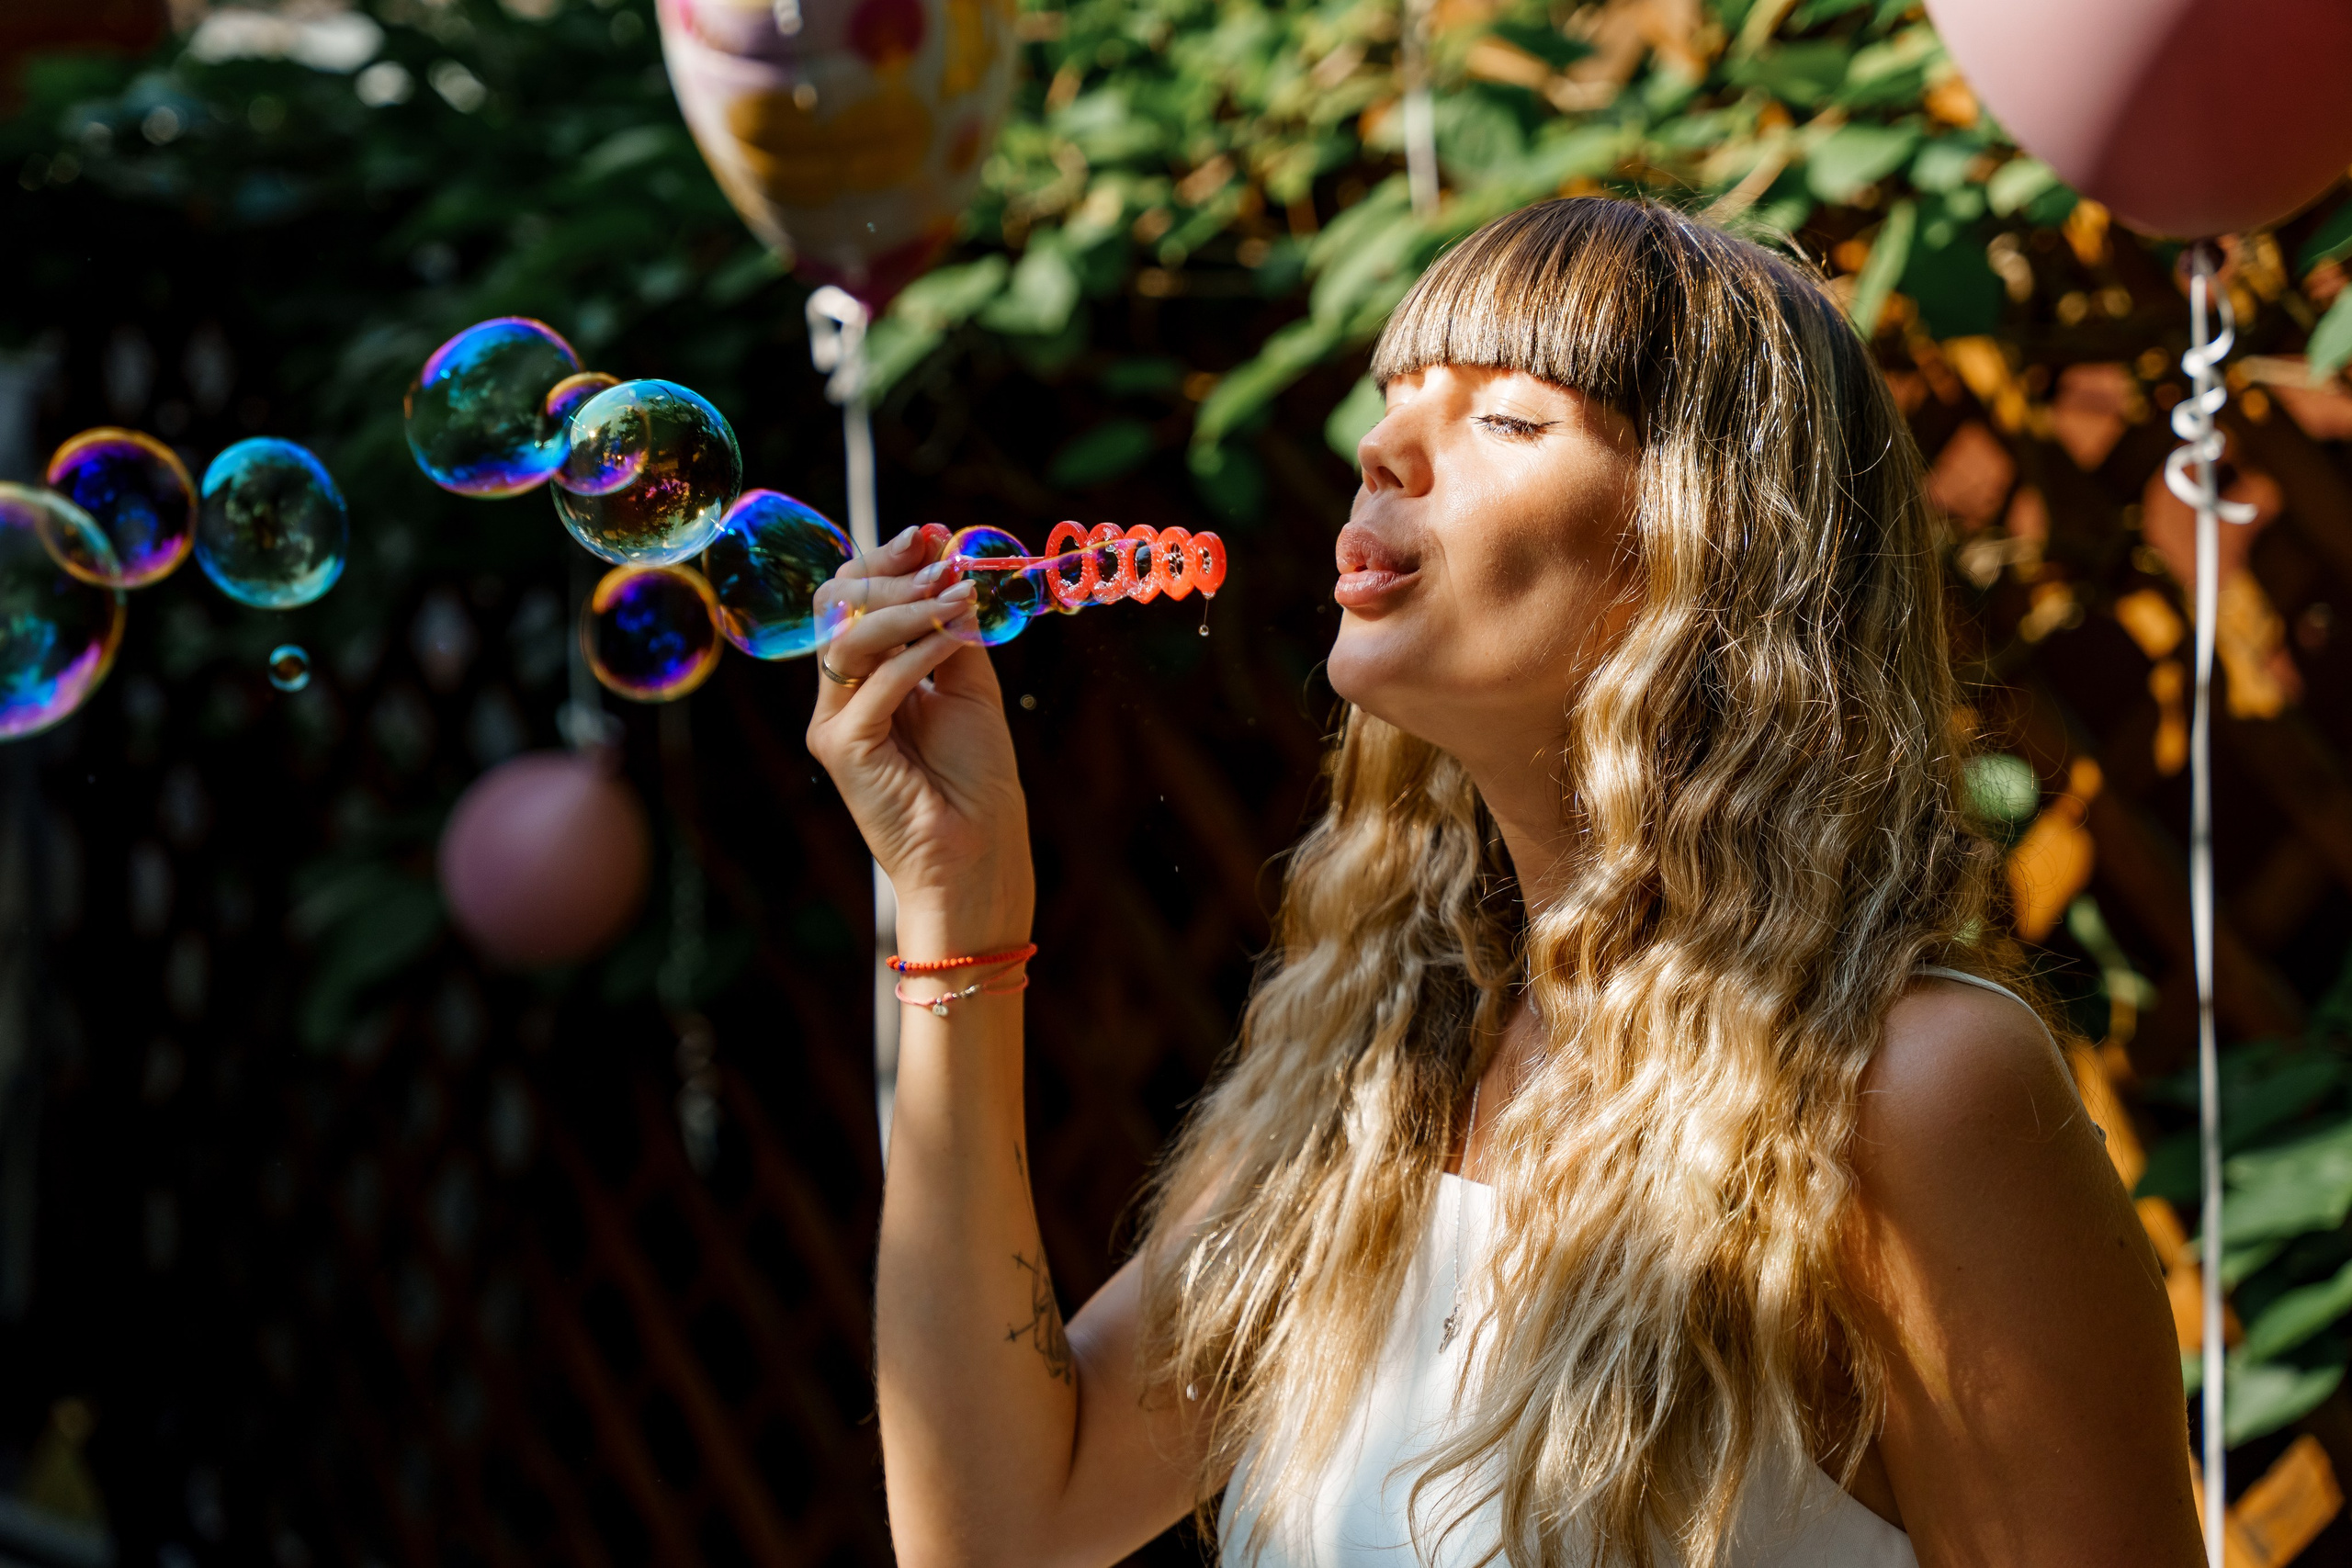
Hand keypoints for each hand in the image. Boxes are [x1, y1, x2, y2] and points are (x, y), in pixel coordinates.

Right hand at [806, 525, 1033, 954]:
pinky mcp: (841, 748)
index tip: (931, 535)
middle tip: (937, 559)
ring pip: (848, 638)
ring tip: (955, 598)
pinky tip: (953, 638)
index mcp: (866, 678)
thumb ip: (952, 629)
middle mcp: (840, 696)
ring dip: (906, 608)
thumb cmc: (975, 778)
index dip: (886, 561)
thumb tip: (950, 564)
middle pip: (837, 607)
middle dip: (887, 573)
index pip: (853, 600)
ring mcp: (833, 722)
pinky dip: (917, 652)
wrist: (978, 853)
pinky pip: (873, 683)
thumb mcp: (969, 685)